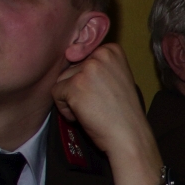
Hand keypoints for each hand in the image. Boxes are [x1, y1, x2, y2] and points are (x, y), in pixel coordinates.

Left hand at [52, 44, 150, 161]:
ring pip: (61, 80)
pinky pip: (55, 94)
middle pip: (71, 68)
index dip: (88, 78)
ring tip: (92, 109)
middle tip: (99, 102)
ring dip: (71, 98)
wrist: (129, 135)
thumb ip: (98, 66)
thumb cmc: (122, 111)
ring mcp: (87, 70)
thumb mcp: (116, 77)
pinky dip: (66, 109)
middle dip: (78, 88)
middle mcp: (100, 54)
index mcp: (112, 50)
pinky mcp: (74, 86)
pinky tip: (84, 115)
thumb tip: (69, 54)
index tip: (105, 90)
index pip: (82, 57)